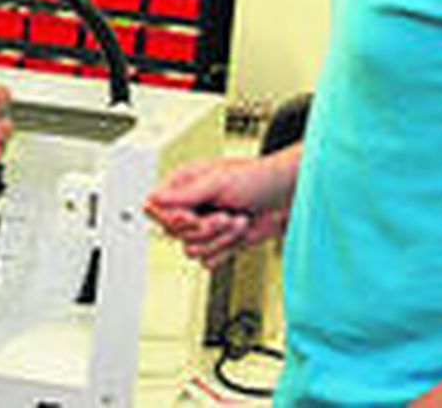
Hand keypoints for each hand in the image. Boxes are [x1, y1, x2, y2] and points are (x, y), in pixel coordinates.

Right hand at [144, 154, 294, 268]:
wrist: (289, 198)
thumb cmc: (260, 178)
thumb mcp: (218, 181)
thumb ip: (184, 195)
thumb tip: (152, 199)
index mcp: (183, 185)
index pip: (156, 210)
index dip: (172, 218)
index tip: (192, 215)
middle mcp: (190, 206)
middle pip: (174, 235)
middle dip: (206, 228)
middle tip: (226, 213)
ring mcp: (204, 226)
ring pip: (191, 251)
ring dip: (221, 238)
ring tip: (239, 219)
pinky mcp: (218, 243)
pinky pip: (207, 261)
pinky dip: (227, 250)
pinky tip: (240, 232)